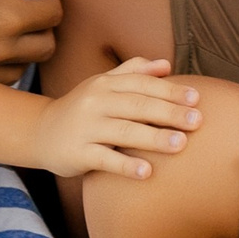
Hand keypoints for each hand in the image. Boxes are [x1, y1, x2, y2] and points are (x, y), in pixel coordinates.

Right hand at [0, 0, 62, 74]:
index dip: (52, 1)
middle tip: (32, 13)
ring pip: (24, 66)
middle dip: (45, 28)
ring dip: (25, 49)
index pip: (53, 15)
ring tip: (11, 31)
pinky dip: (3, 66)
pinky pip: (0, 81)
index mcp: (5, 18)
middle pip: (46, 46)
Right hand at [28, 59, 200, 181]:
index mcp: (105, 84)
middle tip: (198, 121)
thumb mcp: (103, 84)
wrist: (40, 132)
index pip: (142, 84)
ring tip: (180, 144)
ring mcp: (86, 128)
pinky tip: (147, 172)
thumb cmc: (82, 108)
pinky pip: (104, 159)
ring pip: (123, 132)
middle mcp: (95, 102)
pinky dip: (125, 166)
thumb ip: (133, 71)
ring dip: (153, 138)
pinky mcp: (78, 153)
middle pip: (137, 106)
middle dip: (169, 113)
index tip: (197, 98)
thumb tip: (166, 65)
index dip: (170, 91)